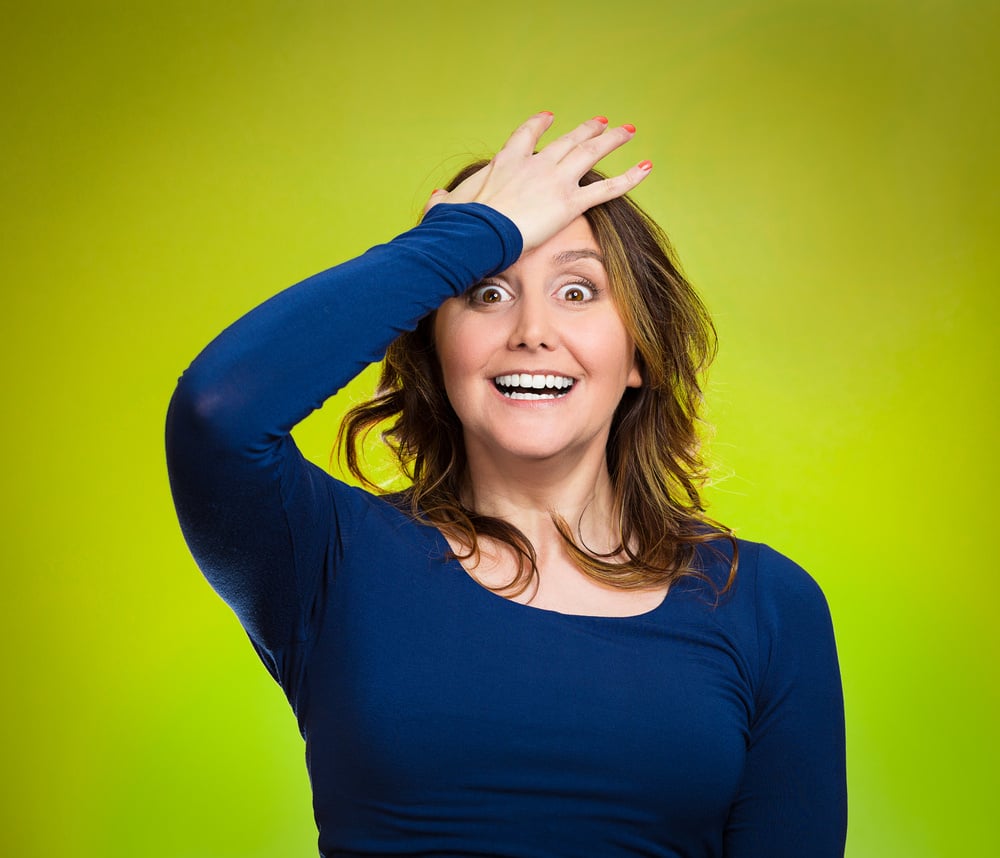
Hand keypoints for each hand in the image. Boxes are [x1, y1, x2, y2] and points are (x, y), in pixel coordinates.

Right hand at [425, 112, 651, 251]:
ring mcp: (554, 180)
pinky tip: (646, 168)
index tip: (549, 118)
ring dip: (612, 140)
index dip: (539, 125)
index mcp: (507, 162)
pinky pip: (606, 189)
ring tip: (628, 131)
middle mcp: (535, 164)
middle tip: (602, 122)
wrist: (476, 232)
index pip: (526, 136)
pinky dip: (629, 178)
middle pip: (567, 140)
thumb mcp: (445, 209)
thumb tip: (435, 200)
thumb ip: (443, 203)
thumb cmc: (459, 224)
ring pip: (591, 153)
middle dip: (586, 130)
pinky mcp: (569, 203)